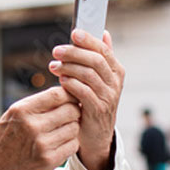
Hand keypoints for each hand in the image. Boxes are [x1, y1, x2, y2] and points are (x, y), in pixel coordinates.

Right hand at [0, 87, 80, 169]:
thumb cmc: (3, 140)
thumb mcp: (12, 115)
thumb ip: (36, 104)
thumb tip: (64, 93)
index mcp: (22, 110)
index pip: (57, 94)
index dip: (69, 95)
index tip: (70, 99)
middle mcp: (32, 126)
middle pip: (70, 110)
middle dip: (74, 111)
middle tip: (70, 115)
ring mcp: (41, 144)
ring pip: (74, 128)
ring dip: (72, 128)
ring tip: (62, 131)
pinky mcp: (48, 160)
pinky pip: (73, 145)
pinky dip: (70, 143)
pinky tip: (60, 144)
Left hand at [48, 29, 124, 169]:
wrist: (96, 136)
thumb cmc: (94, 103)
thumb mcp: (100, 80)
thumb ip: (102, 58)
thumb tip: (104, 33)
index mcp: (116, 72)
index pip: (104, 50)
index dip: (89, 40)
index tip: (74, 33)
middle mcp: (115, 83)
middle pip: (96, 60)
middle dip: (74, 53)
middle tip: (57, 51)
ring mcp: (108, 98)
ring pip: (89, 75)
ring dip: (69, 68)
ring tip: (54, 66)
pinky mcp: (97, 111)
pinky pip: (84, 92)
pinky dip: (71, 84)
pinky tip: (61, 81)